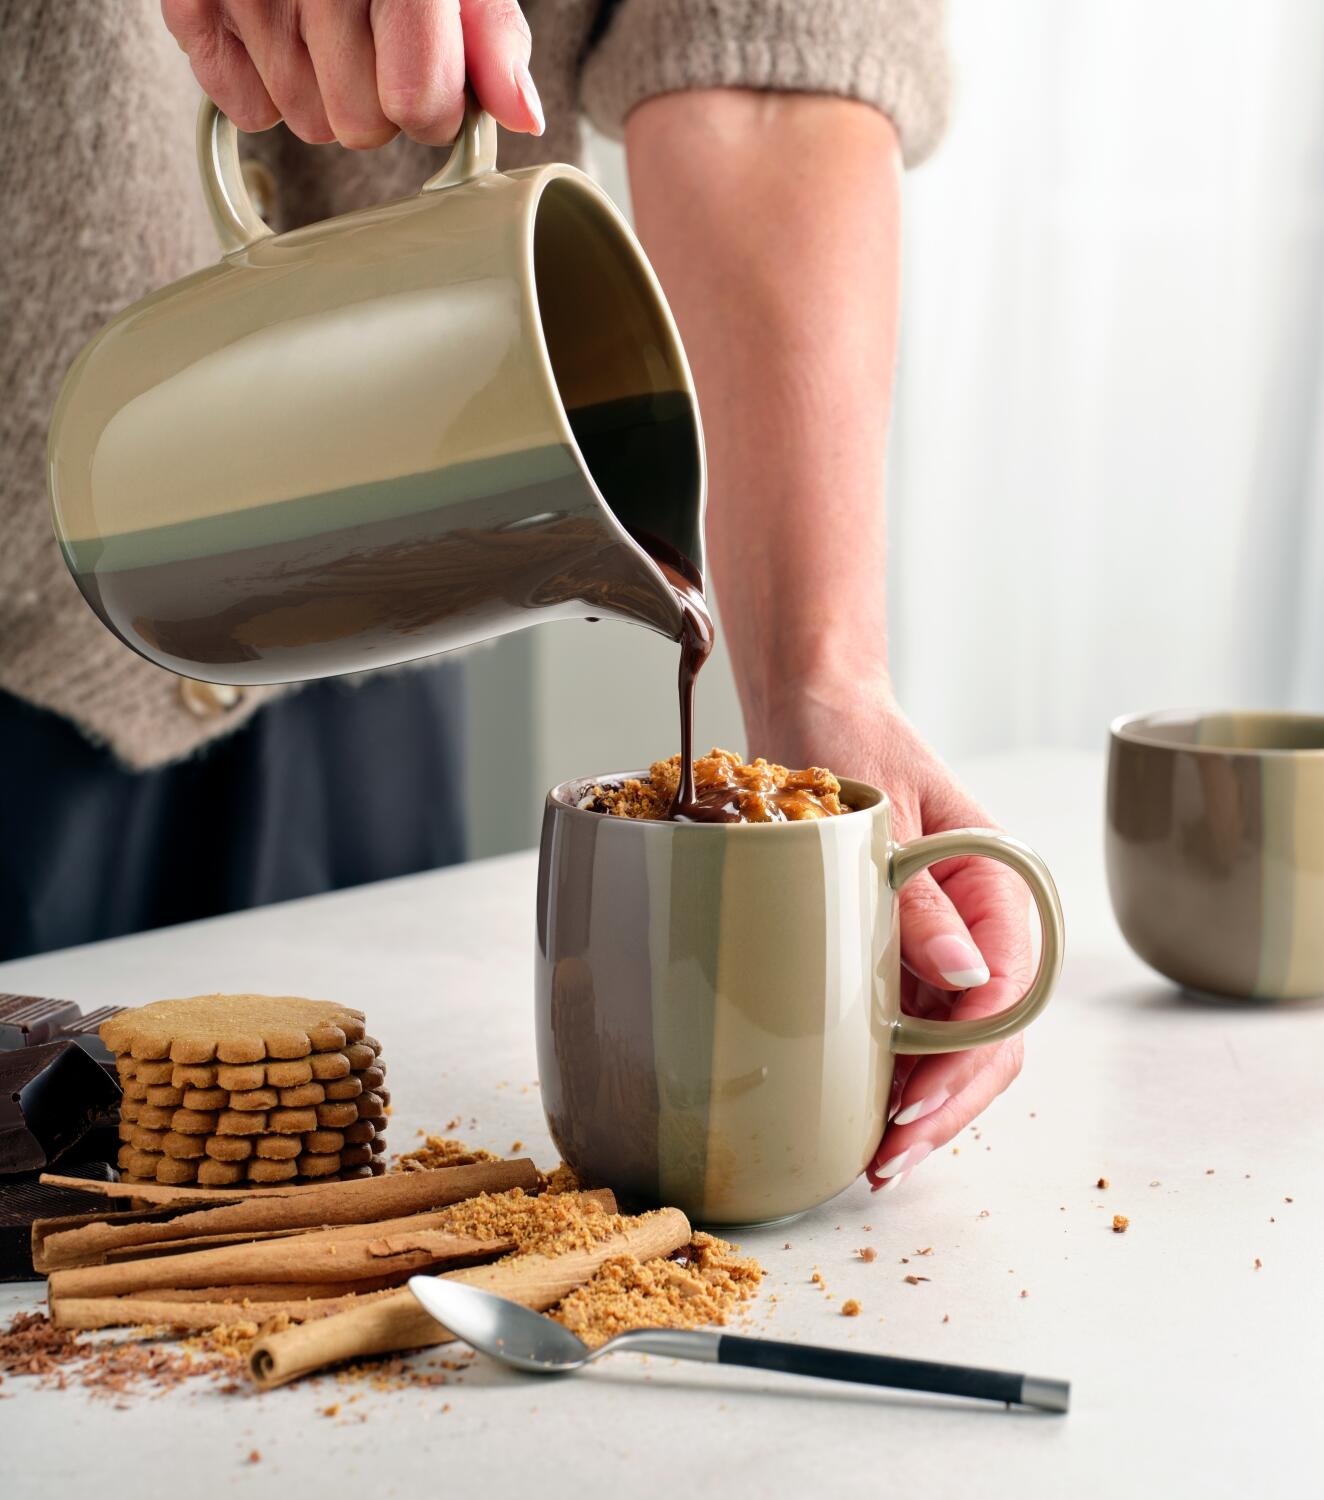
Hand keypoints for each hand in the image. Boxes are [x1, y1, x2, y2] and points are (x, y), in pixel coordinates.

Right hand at [162, 0, 542, 147]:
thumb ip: (493, 36)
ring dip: (323, 89)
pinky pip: (244, 107)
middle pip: (360, 128)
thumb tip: (522, 115)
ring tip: (321, 19)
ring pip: (306, 122)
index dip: (433, 103)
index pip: (418, 108)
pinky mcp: (191, 1)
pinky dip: (263, 81)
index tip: (428, 69)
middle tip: (370, 37)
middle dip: (376, 98)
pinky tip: (277, 25)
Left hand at [753, 684, 1033, 1189]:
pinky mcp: (903, 950)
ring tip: (870, 1153)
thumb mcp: (884, 819)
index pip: (1008, 994)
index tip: (913, 1102)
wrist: (815, 710)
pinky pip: (912, 1022)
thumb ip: (921, 901)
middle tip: (886, 1158)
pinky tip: (859, 1106)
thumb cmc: (852, 743)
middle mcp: (982, 922)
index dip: (967, 1062)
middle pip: (989, 1038)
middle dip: (944, 1105)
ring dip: (920, 1100)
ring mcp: (944, 942)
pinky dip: (892, 1068)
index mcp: (999, 885)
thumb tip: (968, 978)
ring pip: (953, 1044)